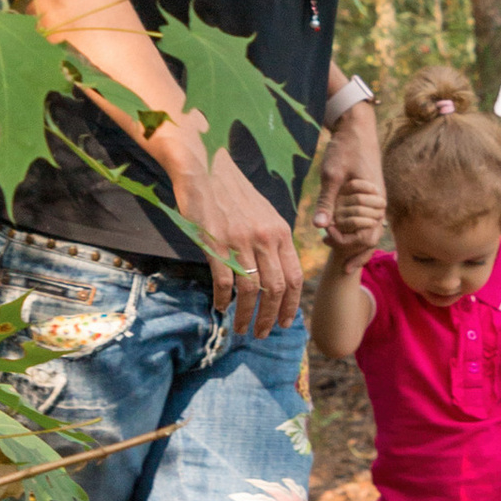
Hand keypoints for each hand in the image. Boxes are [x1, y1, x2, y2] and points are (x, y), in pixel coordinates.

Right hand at [172, 143, 305, 335]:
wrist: (205, 167)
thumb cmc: (233, 192)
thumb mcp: (265, 212)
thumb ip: (274, 239)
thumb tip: (278, 269)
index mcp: (280, 232)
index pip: (295, 277)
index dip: (292, 304)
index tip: (286, 322)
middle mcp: (265, 237)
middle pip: (276, 289)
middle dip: (271, 317)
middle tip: (261, 333)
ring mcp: (240, 240)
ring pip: (251, 289)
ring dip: (246, 315)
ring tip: (240, 328)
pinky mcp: (215, 241)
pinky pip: (224, 280)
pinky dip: (223, 299)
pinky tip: (220, 308)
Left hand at [315, 98, 385, 251]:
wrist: (357, 128)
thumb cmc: (346, 149)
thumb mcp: (332, 175)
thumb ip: (326, 201)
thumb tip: (318, 227)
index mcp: (374, 201)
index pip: (366, 237)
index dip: (345, 242)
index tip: (326, 236)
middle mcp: (379, 204)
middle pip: (371, 240)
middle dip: (351, 248)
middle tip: (329, 249)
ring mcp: (376, 200)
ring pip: (371, 231)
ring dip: (354, 241)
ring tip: (334, 248)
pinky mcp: (370, 196)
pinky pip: (367, 220)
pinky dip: (354, 230)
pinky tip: (337, 230)